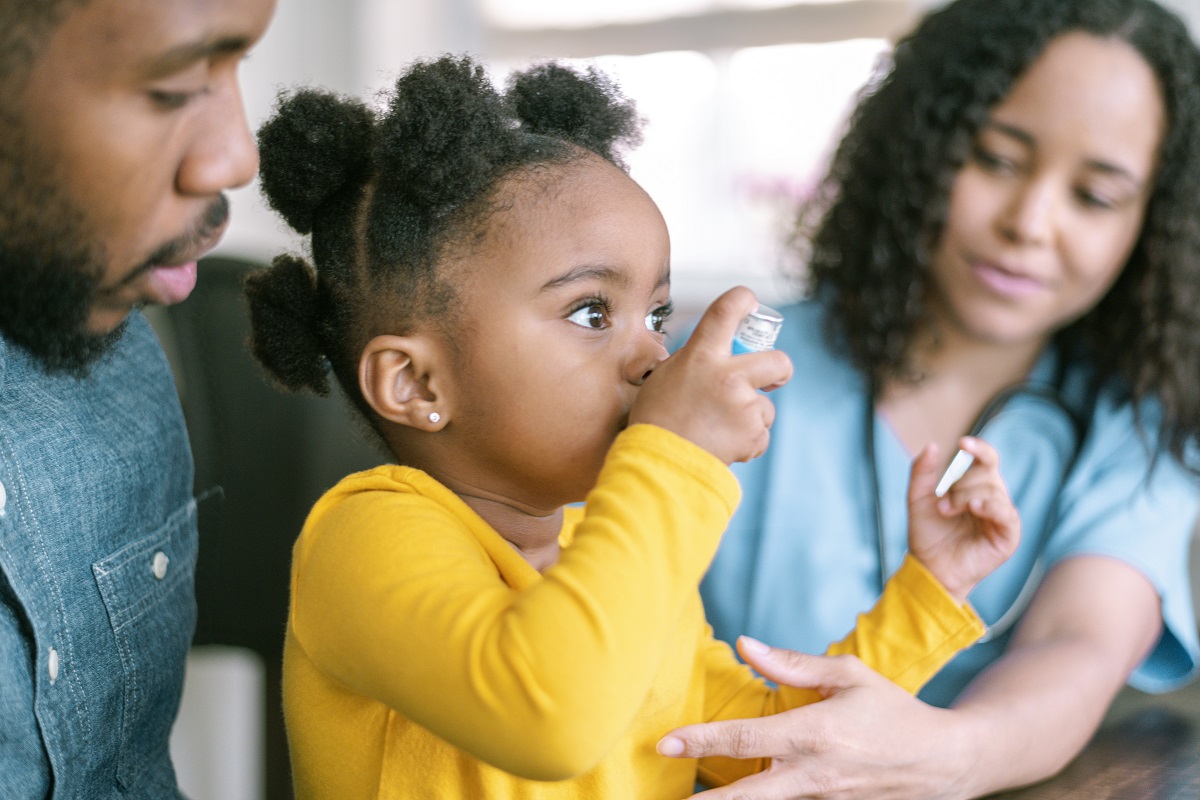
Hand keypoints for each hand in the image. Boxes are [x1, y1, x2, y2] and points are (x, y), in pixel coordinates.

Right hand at [630, 286, 792, 463]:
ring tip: (719, 429)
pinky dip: (747, 441)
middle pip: (778, 360)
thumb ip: (694, 362)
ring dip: (750, 417)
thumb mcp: (665, 377)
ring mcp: (744, 406)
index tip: (750, 303)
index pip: (726, 310)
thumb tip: (712, 358)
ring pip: (765, 406)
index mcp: (701, 355)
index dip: (743, 300)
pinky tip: (722, 444)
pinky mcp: (752, 434)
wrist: (659, 464)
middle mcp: (728, 376)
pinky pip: (760, 434)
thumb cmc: (655, 420)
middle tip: (774, 378)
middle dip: (781, 370)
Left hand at [658, 639, 973, 799]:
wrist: (944, 763)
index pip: (745, 739)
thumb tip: (744, 644)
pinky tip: (739, 799)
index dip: (700, 742)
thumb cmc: (892, 711)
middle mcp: (814, 775)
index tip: (665, 744)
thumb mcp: (847, 675)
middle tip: (671, 798)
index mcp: (813, 732)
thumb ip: (791, 664)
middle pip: (747, 796)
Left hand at [907, 438, 1019, 602]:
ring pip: (993, 490)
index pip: (987, 459)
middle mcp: (992, 498)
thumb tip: (932, 445)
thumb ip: (922, 472)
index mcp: (975, 486)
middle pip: (987, 473)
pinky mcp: (1008, 536)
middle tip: (942, 505)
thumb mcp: (918, 499)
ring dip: (966, 497)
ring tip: (947, 511)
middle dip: (961, 485)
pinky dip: (991, 507)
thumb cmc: (927, 534)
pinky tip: (975, 507)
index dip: (979, 448)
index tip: (963, 443)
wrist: (929, 568)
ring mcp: (1001, 516)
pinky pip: (1006, 513)